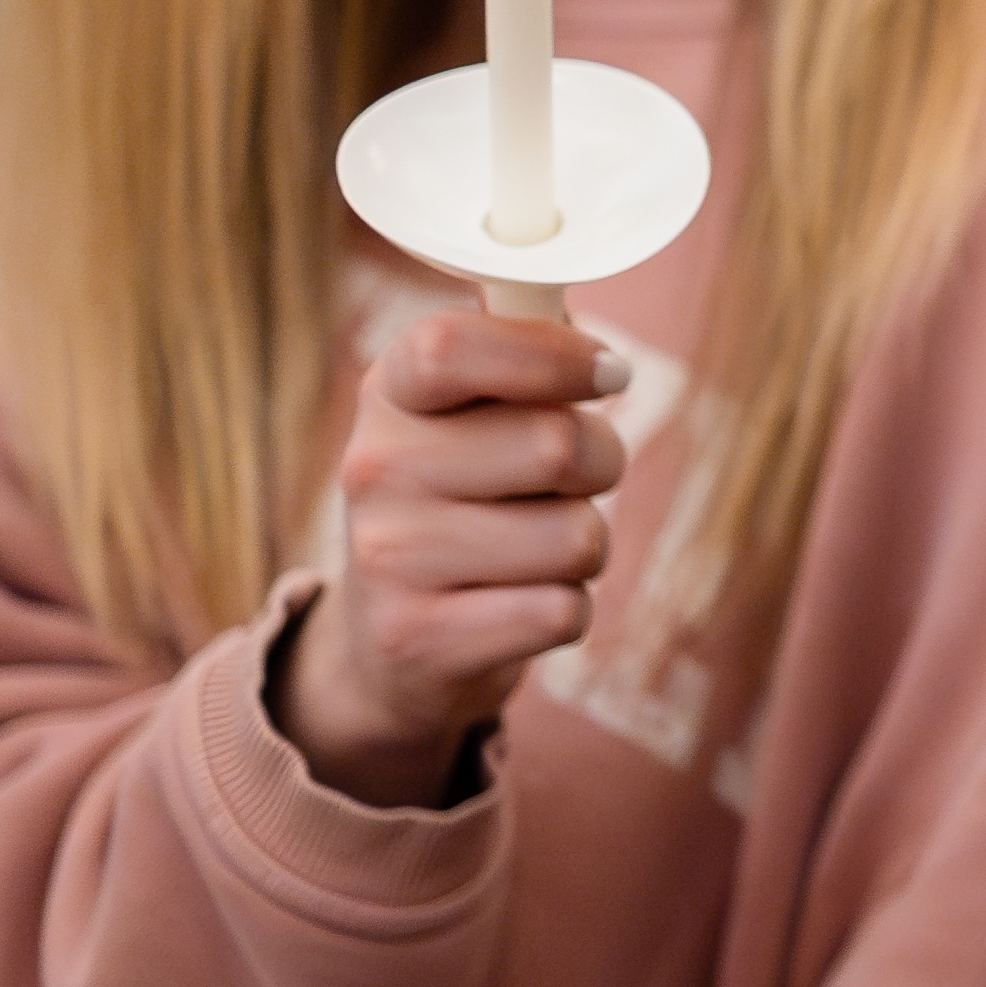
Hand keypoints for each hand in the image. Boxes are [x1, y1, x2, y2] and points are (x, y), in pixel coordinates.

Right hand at [270, 306, 624, 808]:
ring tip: (532, 548)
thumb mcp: (475, 416)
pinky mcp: (418, 639)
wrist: (391, 641)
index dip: (554, 354)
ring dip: (585, 545)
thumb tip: (598, 352)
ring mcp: (389, 558)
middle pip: (557, 445)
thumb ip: (530, 360)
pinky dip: (564, 609)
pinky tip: (513, 606)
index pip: (454, 346)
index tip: (610, 374)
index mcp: (390, 393)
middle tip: (567, 483)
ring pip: (576, 537)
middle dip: (601, 462)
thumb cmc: (468, 499)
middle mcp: (375, 469)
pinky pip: (562, 611)